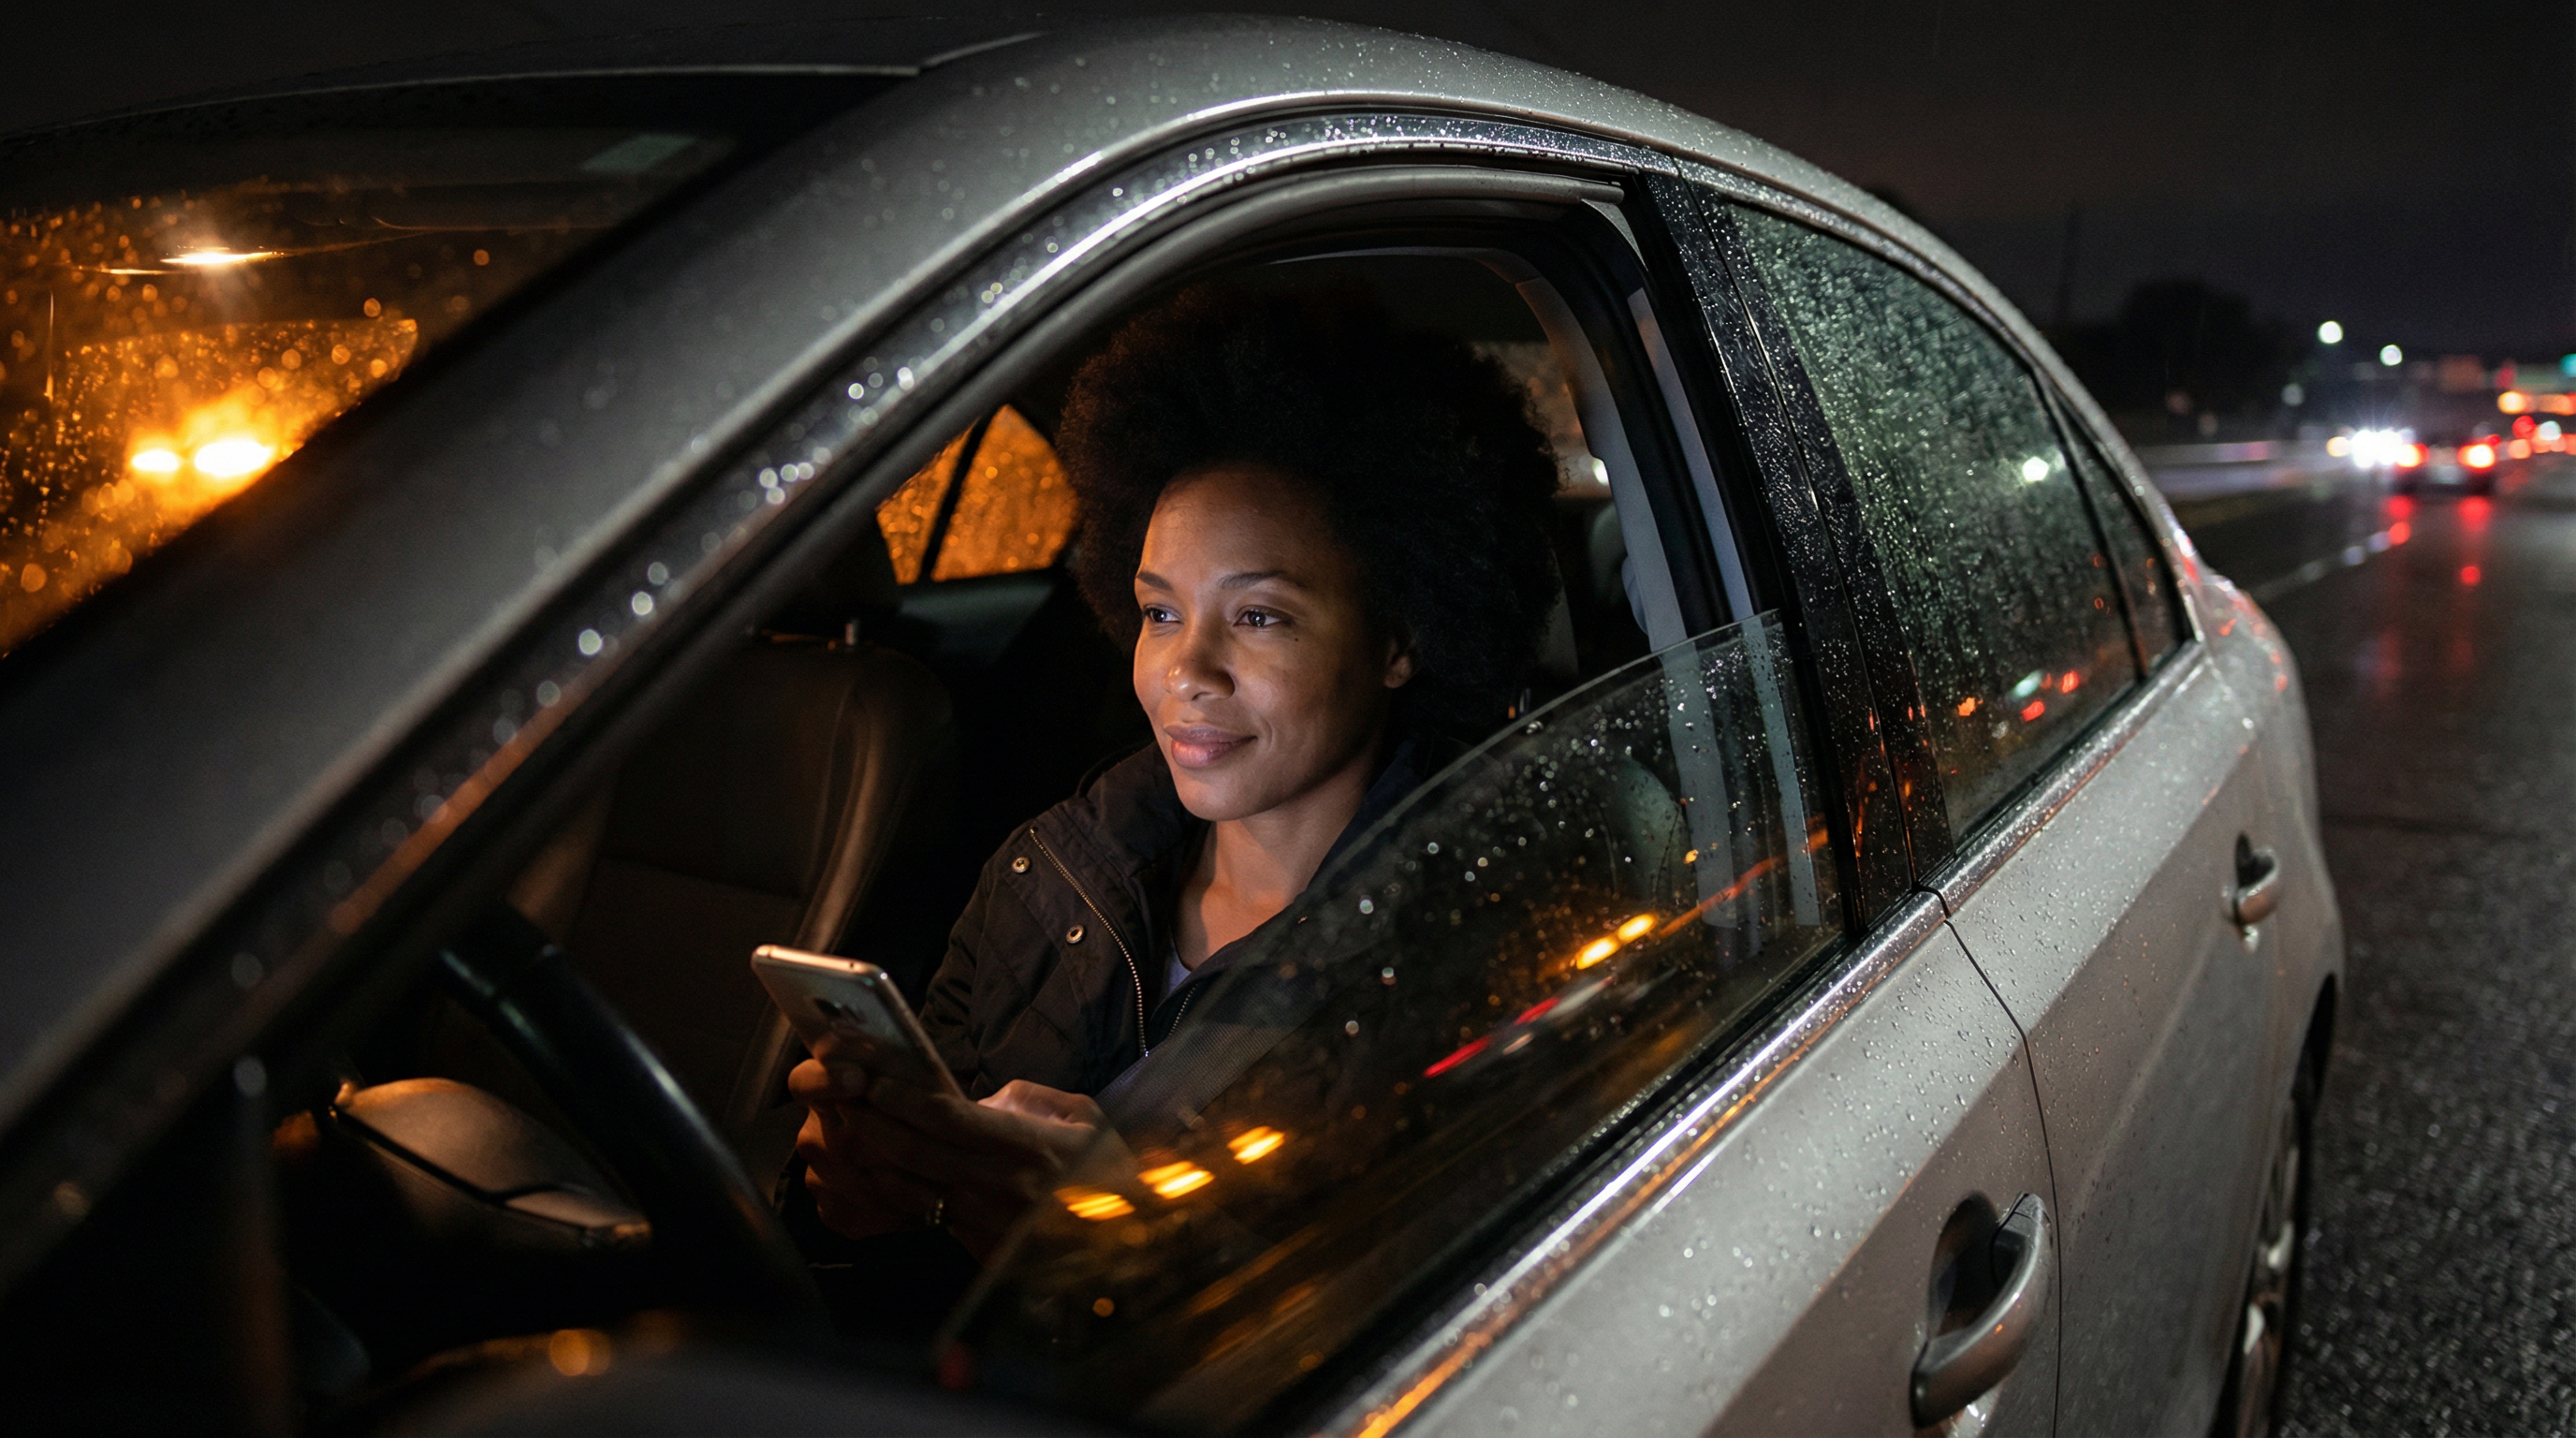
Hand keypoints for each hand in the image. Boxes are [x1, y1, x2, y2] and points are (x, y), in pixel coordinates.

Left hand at [791, 1059, 1124, 1257]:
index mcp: (1024, 1146)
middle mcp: (997, 1186)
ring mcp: (982, 1221)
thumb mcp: (1080, 1115)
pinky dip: (888, 1190)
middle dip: (868, 1120)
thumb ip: (1029, 1100)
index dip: (900, 1095)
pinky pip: (919, 1214)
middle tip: (839, 1093)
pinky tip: (872, 1167)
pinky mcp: (976, 1245)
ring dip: (866, 1156)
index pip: (944, 1117)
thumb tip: (986, 1099)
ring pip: (904, 1186)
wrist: (1133, 1238)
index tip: (870, 1074)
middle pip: (911, 1150)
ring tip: (843, 1125)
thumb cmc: (1109, 1169)